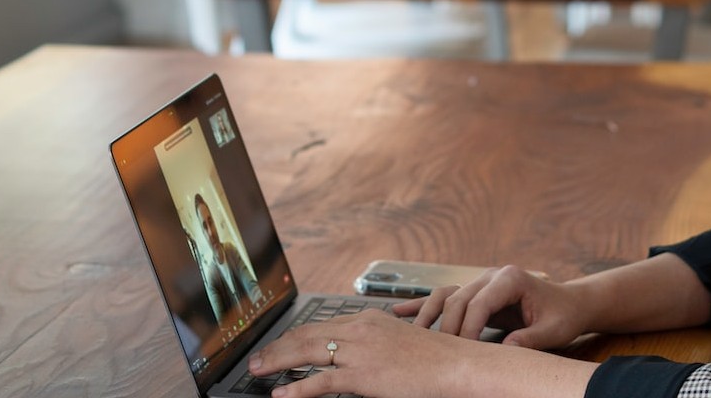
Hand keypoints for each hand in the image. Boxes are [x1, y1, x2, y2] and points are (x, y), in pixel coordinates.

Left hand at [248, 309, 485, 397]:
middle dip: (276, 348)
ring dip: (277, 362)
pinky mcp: (363, 374)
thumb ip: (370, 343)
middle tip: (256, 360)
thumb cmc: (432, 358)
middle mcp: (359, 329)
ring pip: (306, 353)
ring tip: (258, 372)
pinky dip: (298, 388)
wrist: (454, 365)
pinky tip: (282, 394)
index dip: (293, 337)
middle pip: (305, 335)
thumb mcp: (396, 341)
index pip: (319, 326)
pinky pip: (321, 382)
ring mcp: (360, 351)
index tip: (277, 346)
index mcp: (367, 319)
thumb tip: (349, 355)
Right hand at [394, 265, 588, 348]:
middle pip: (457, 299)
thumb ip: (530, 339)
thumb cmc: (563, 316)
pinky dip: (423, 305)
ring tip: (408, 334)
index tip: (462, 353)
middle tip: (438, 355)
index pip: (479, 303)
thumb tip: (506, 350)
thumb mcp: (553, 330)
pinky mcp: (476, 292)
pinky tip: (399, 312)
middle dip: (446, 328)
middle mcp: (492, 275)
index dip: (467, 329)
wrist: (569, 303)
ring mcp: (481, 282)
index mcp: (511, 278)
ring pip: (446, 295)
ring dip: (426, 314)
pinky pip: (445, 297)